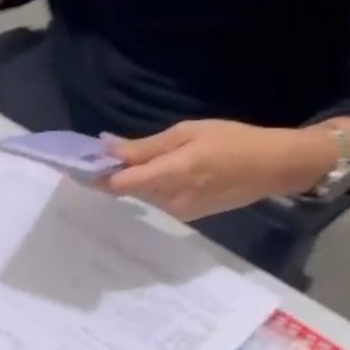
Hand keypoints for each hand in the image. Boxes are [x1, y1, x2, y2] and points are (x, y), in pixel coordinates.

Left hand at [100, 120, 336, 221]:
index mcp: (170, 176)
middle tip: (97, 154)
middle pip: (129, 191)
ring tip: (125, 157)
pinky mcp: (191, 216)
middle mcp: (171, 201)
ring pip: (145, 195)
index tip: (76, 165)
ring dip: (133, 180)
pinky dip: (152, 185)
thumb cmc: (231, 140)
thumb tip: (108, 148)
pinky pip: (161, 199)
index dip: (94, 176)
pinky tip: (156, 169)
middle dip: (112, 175)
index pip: (119, 185)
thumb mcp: (187, 132)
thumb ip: (146, 146)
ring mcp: (182, 212)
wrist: (273, 167)